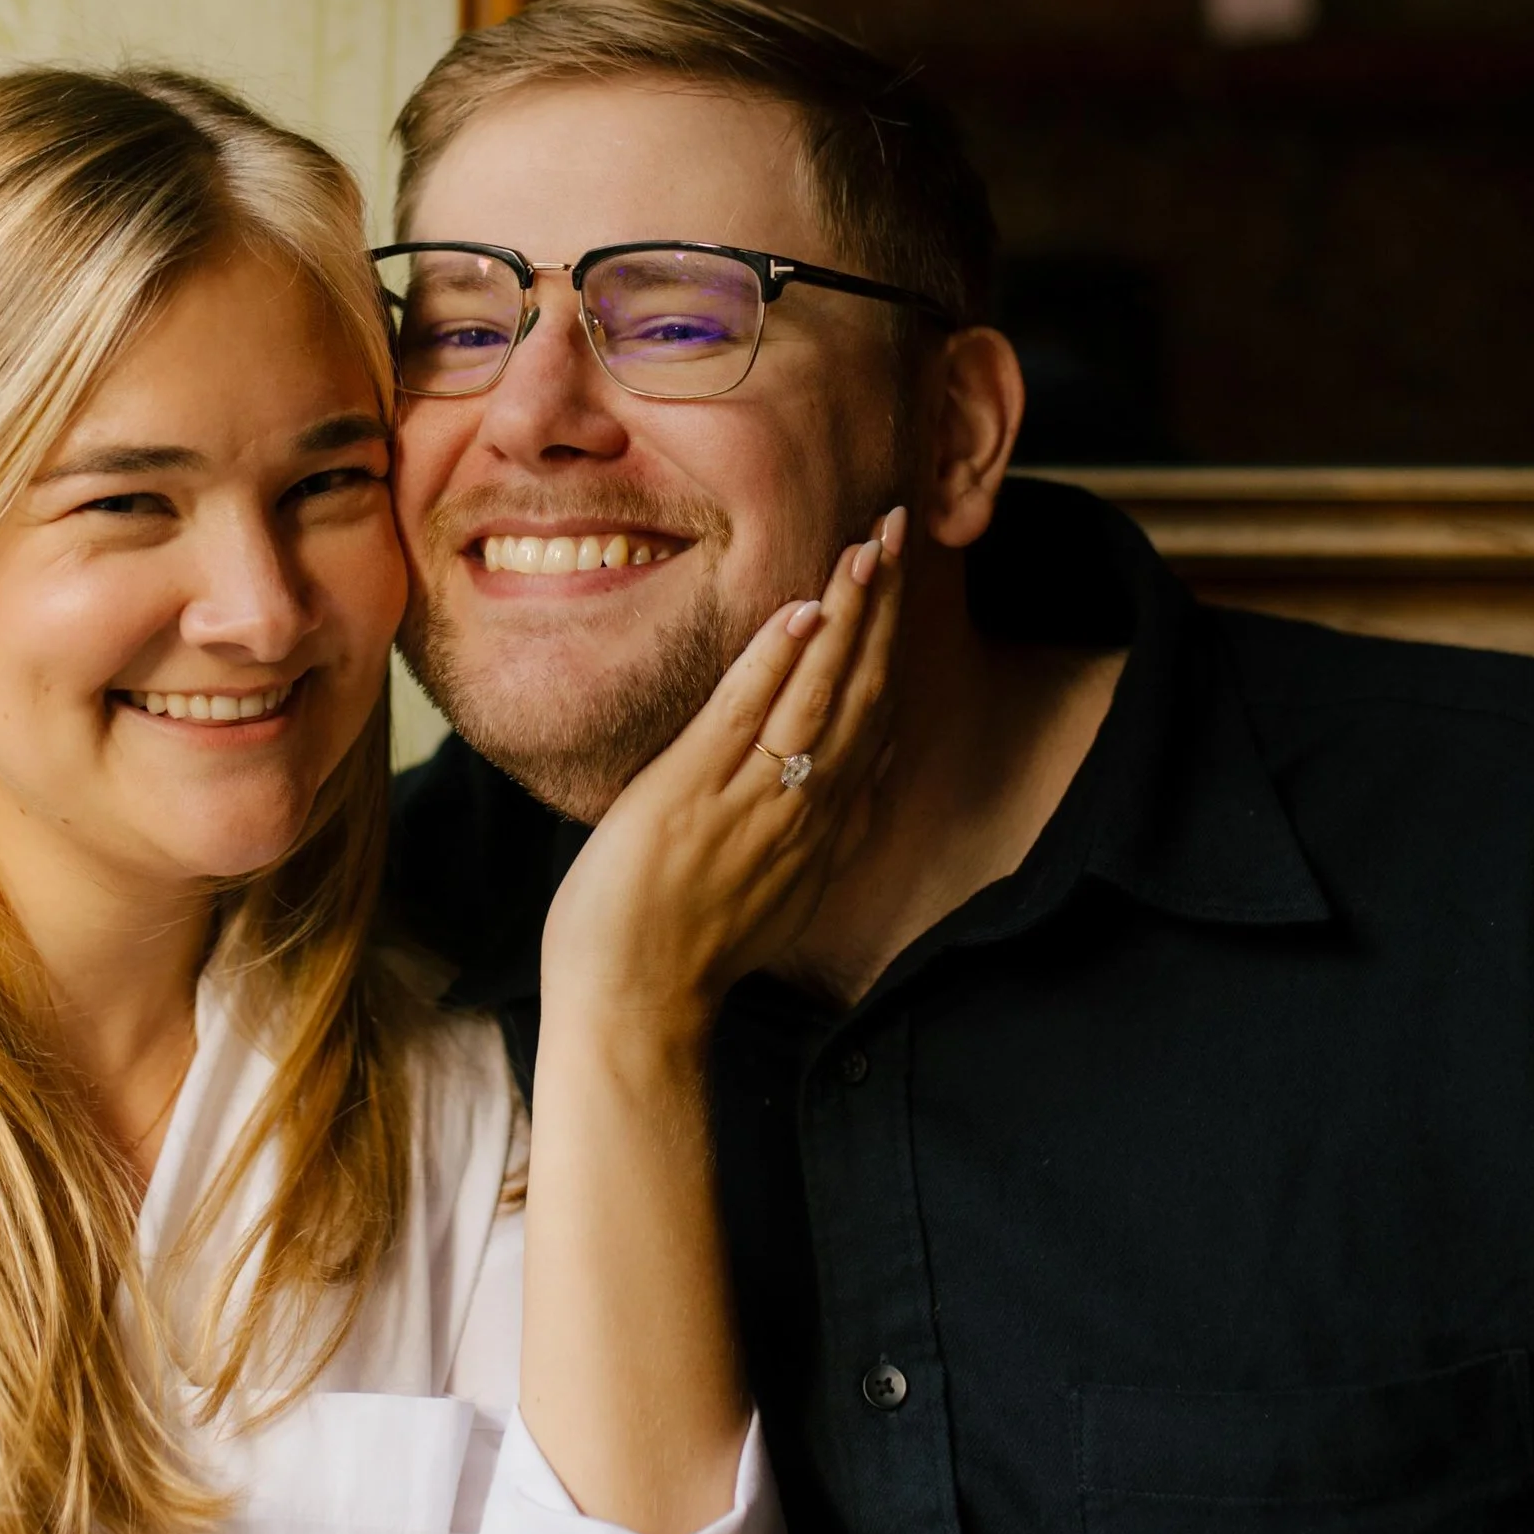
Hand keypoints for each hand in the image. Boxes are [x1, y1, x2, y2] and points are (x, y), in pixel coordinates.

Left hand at [542, 507, 903, 1047]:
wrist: (637, 1004)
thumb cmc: (687, 947)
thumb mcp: (781, 889)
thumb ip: (822, 829)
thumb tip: (860, 779)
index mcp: (824, 824)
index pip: (872, 714)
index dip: (889, 640)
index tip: (897, 577)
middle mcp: (805, 807)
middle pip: (861, 688)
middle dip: (881, 605)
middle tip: (891, 528)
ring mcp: (753, 798)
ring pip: (818, 690)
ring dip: (846, 612)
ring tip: (864, 545)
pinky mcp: (694, 793)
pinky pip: (747, 713)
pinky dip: (777, 660)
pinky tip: (800, 610)